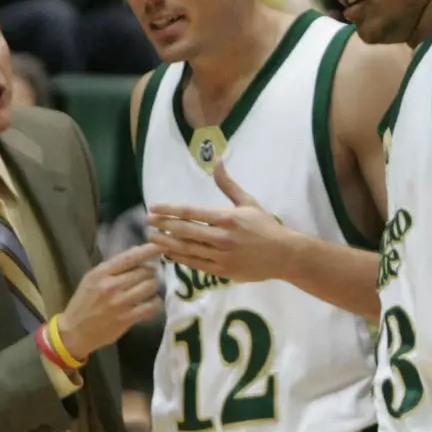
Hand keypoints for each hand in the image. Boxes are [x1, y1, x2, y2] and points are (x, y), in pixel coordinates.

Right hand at [56, 243, 161, 359]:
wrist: (74, 331)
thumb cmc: (83, 302)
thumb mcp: (92, 278)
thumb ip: (114, 266)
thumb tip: (137, 250)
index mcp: (101, 273)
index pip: (130, 257)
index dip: (148, 250)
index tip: (160, 246)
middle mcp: (111, 286)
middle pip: (145, 272)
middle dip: (150, 272)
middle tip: (146, 276)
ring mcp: (120, 303)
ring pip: (151, 287)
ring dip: (153, 287)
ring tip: (147, 289)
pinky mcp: (127, 319)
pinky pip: (151, 306)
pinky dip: (154, 303)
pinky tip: (149, 303)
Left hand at [146, 166, 297, 283]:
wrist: (283, 255)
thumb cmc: (265, 227)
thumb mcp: (248, 202)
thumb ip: (228, 184)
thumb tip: (217, 160)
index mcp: (227, 217)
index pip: (191, 213)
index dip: (169, 210)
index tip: (153, 208)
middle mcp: (222, 237)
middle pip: (185, 231)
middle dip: (163, 226)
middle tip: (147, 222)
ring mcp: (221, 256)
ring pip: (187, 249)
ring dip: (167, 243)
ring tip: (153, 238)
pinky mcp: (222, 271)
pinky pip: (196, 264)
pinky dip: (180, 258)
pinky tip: (169, 253)